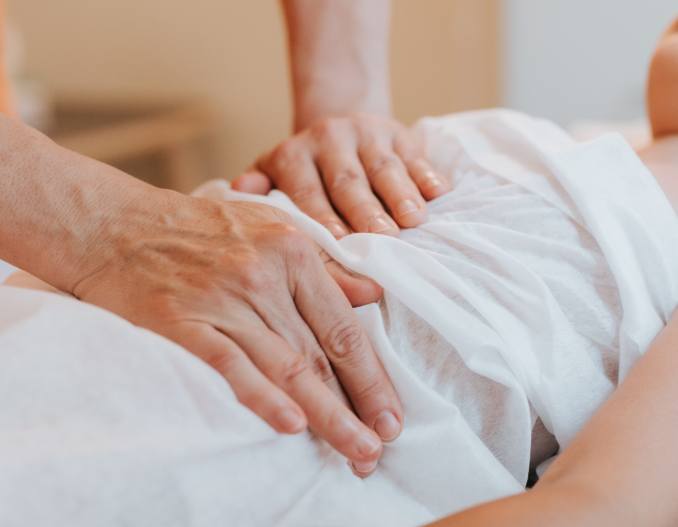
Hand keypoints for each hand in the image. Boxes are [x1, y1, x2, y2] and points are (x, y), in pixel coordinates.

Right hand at [70, 188, 402, 475]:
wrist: (110, 224)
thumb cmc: (192, 229)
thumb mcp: (267, 227)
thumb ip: (322, 265)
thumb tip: (373, 297)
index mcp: (291, 250)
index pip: (342, 328)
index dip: (372, 378)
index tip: (391, 417)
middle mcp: (261, 275)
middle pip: (319, 355)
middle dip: (355, 409)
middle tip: (377, 453)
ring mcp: (220, 299)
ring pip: (285, 367)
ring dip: (325, 417)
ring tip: (353, 454)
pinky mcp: (180, 321)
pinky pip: (229, 365)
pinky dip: (262, 397)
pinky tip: (291, 426)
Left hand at [232, 113, 449, 238]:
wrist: (333, 130)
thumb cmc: (300, 174)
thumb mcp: (271, 177)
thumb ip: (257, 191)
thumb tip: (239, 192)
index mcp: (293, 156)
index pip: (308, 191)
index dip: (325, 219)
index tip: (341, 246)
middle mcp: (328, 140)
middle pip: (348, 181)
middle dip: (367, 212)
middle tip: (384, 240)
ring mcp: (366, 134)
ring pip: (384, 167)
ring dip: (401, 194)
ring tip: (415, 220)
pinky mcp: (399, 133)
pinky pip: (416, 154)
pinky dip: (428, 174)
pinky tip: (438, 194)